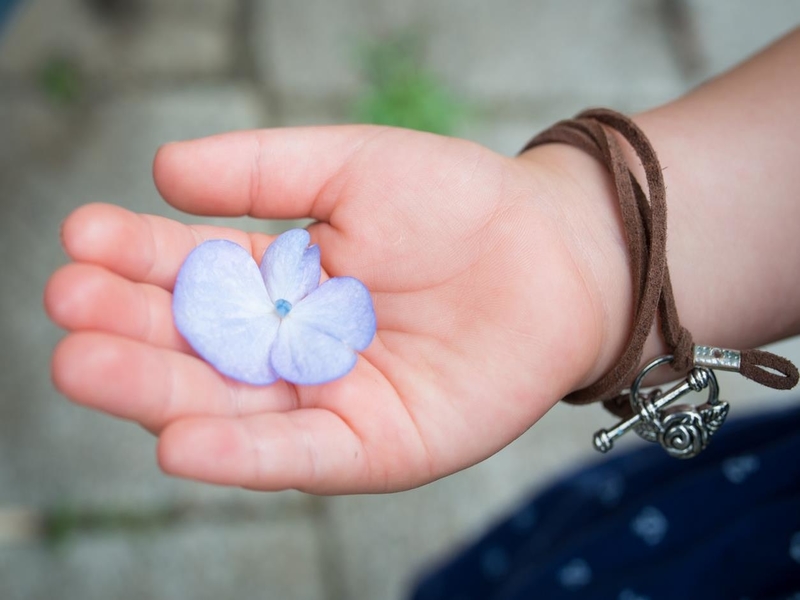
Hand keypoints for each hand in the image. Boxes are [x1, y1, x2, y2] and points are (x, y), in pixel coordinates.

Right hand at [45, 126, 625, 492]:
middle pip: (196, 348)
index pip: (190, 274)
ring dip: (157, 393)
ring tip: (84, 365)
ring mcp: (328, 400)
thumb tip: (161, 170)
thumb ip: (261, 169)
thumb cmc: (456, 202)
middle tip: (67, 304)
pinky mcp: (375, 446)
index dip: (135, 258)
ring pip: (232, 407)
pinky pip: (301, 455)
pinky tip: (178, 442)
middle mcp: (290, 348)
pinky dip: (243, 456)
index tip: (81, 238)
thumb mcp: (350, 166)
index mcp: (278, 280)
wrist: (554, 252)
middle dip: (128, 330)